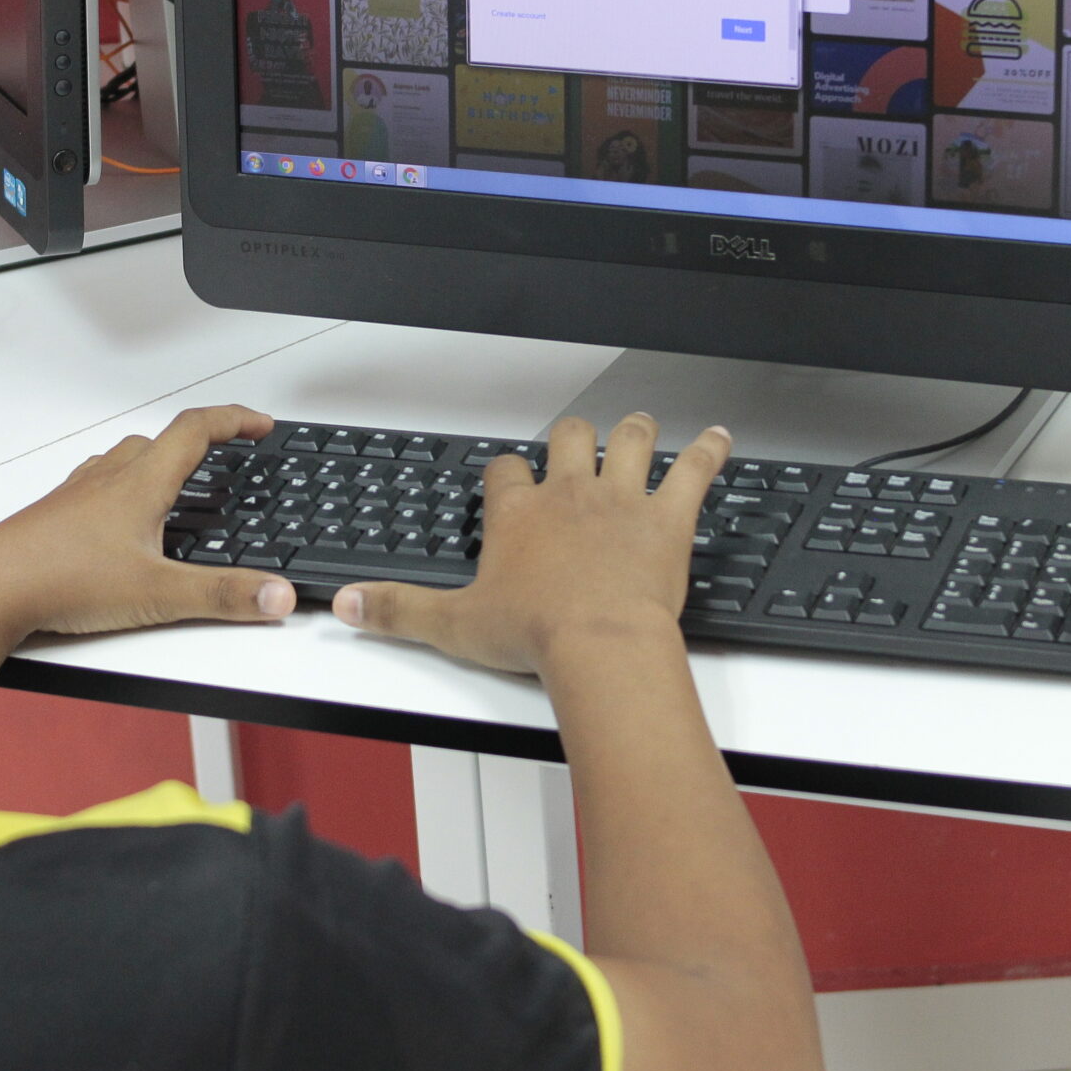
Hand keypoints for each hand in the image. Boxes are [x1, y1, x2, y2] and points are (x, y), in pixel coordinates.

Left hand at [0, 405, 294, 639]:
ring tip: (179, 486)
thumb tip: (278, 596)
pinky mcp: (56, 516)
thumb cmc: (59, 579)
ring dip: (159, 462)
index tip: (260, 424)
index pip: (196, 429)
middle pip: (162, 439)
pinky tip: (122, 524)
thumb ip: (223, 597)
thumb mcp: (157, 595)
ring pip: (126, 459)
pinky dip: (123, 490)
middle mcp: (108, 478)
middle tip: (225, 452)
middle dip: (201, 440)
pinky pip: (98, 486)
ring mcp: (78, 494)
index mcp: (140, 482)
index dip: (235, 420)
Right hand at [333, 414, 730, 676]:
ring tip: (640, 426)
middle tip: (577, 441)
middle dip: (573, 435)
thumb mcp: (453, 626)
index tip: (511, 481)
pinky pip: (695, 470)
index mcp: (518, 515)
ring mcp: (622, 500)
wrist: (600, 645)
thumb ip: (399, 611)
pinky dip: (711, 451)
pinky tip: (721, 438)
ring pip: (630, 439)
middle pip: (568, 437)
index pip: (506, 473)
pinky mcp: (668, 517)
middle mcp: (569, 494)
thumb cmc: (537, 636)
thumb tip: (349, 606)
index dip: (508, 475)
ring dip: (636, 430)